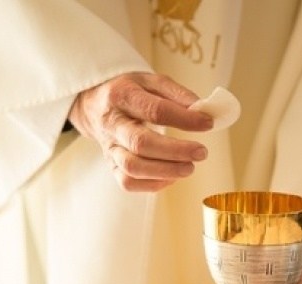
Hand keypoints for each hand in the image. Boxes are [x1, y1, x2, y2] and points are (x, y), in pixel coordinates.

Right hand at [68, 72, 212, 190]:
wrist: (94, 105)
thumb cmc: (131, 92)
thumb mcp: (152, 82)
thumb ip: (178, 94)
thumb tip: (205, 112)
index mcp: (123, 96)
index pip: (154, 110)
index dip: (184, 119)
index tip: (207, 123)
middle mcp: (113, 123)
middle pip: (141, 143)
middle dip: (175, 151)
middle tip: (201, 152)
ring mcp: (110, 147)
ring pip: (132, 167)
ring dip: (166, 171)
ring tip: (190, 168)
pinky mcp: (111, 165)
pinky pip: (128, 182)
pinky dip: (153, 184)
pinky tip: (172, 176)